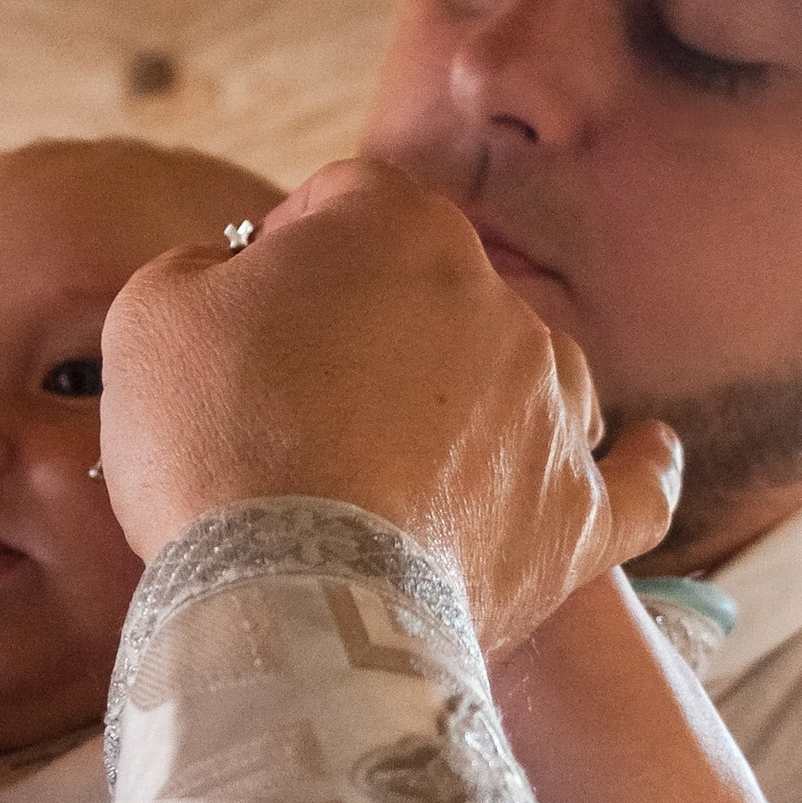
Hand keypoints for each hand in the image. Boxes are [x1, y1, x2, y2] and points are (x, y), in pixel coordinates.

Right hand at [98, 158, 680, 653]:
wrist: (291, 599)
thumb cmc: (213, 442)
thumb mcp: (151, 313)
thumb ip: (204, 263)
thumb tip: (242, 274)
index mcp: (399, 227)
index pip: (342, 203)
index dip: (285, 252)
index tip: (246, 317)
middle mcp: (499, 301)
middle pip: (434, 292)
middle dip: (376, 332)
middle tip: (302, 408)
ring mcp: (552, 410)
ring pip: (529, 374)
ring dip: (480, 396)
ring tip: (416, 454)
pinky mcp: (580, 517)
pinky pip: (634, 482)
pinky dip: (640, 465)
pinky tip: (650, 451)